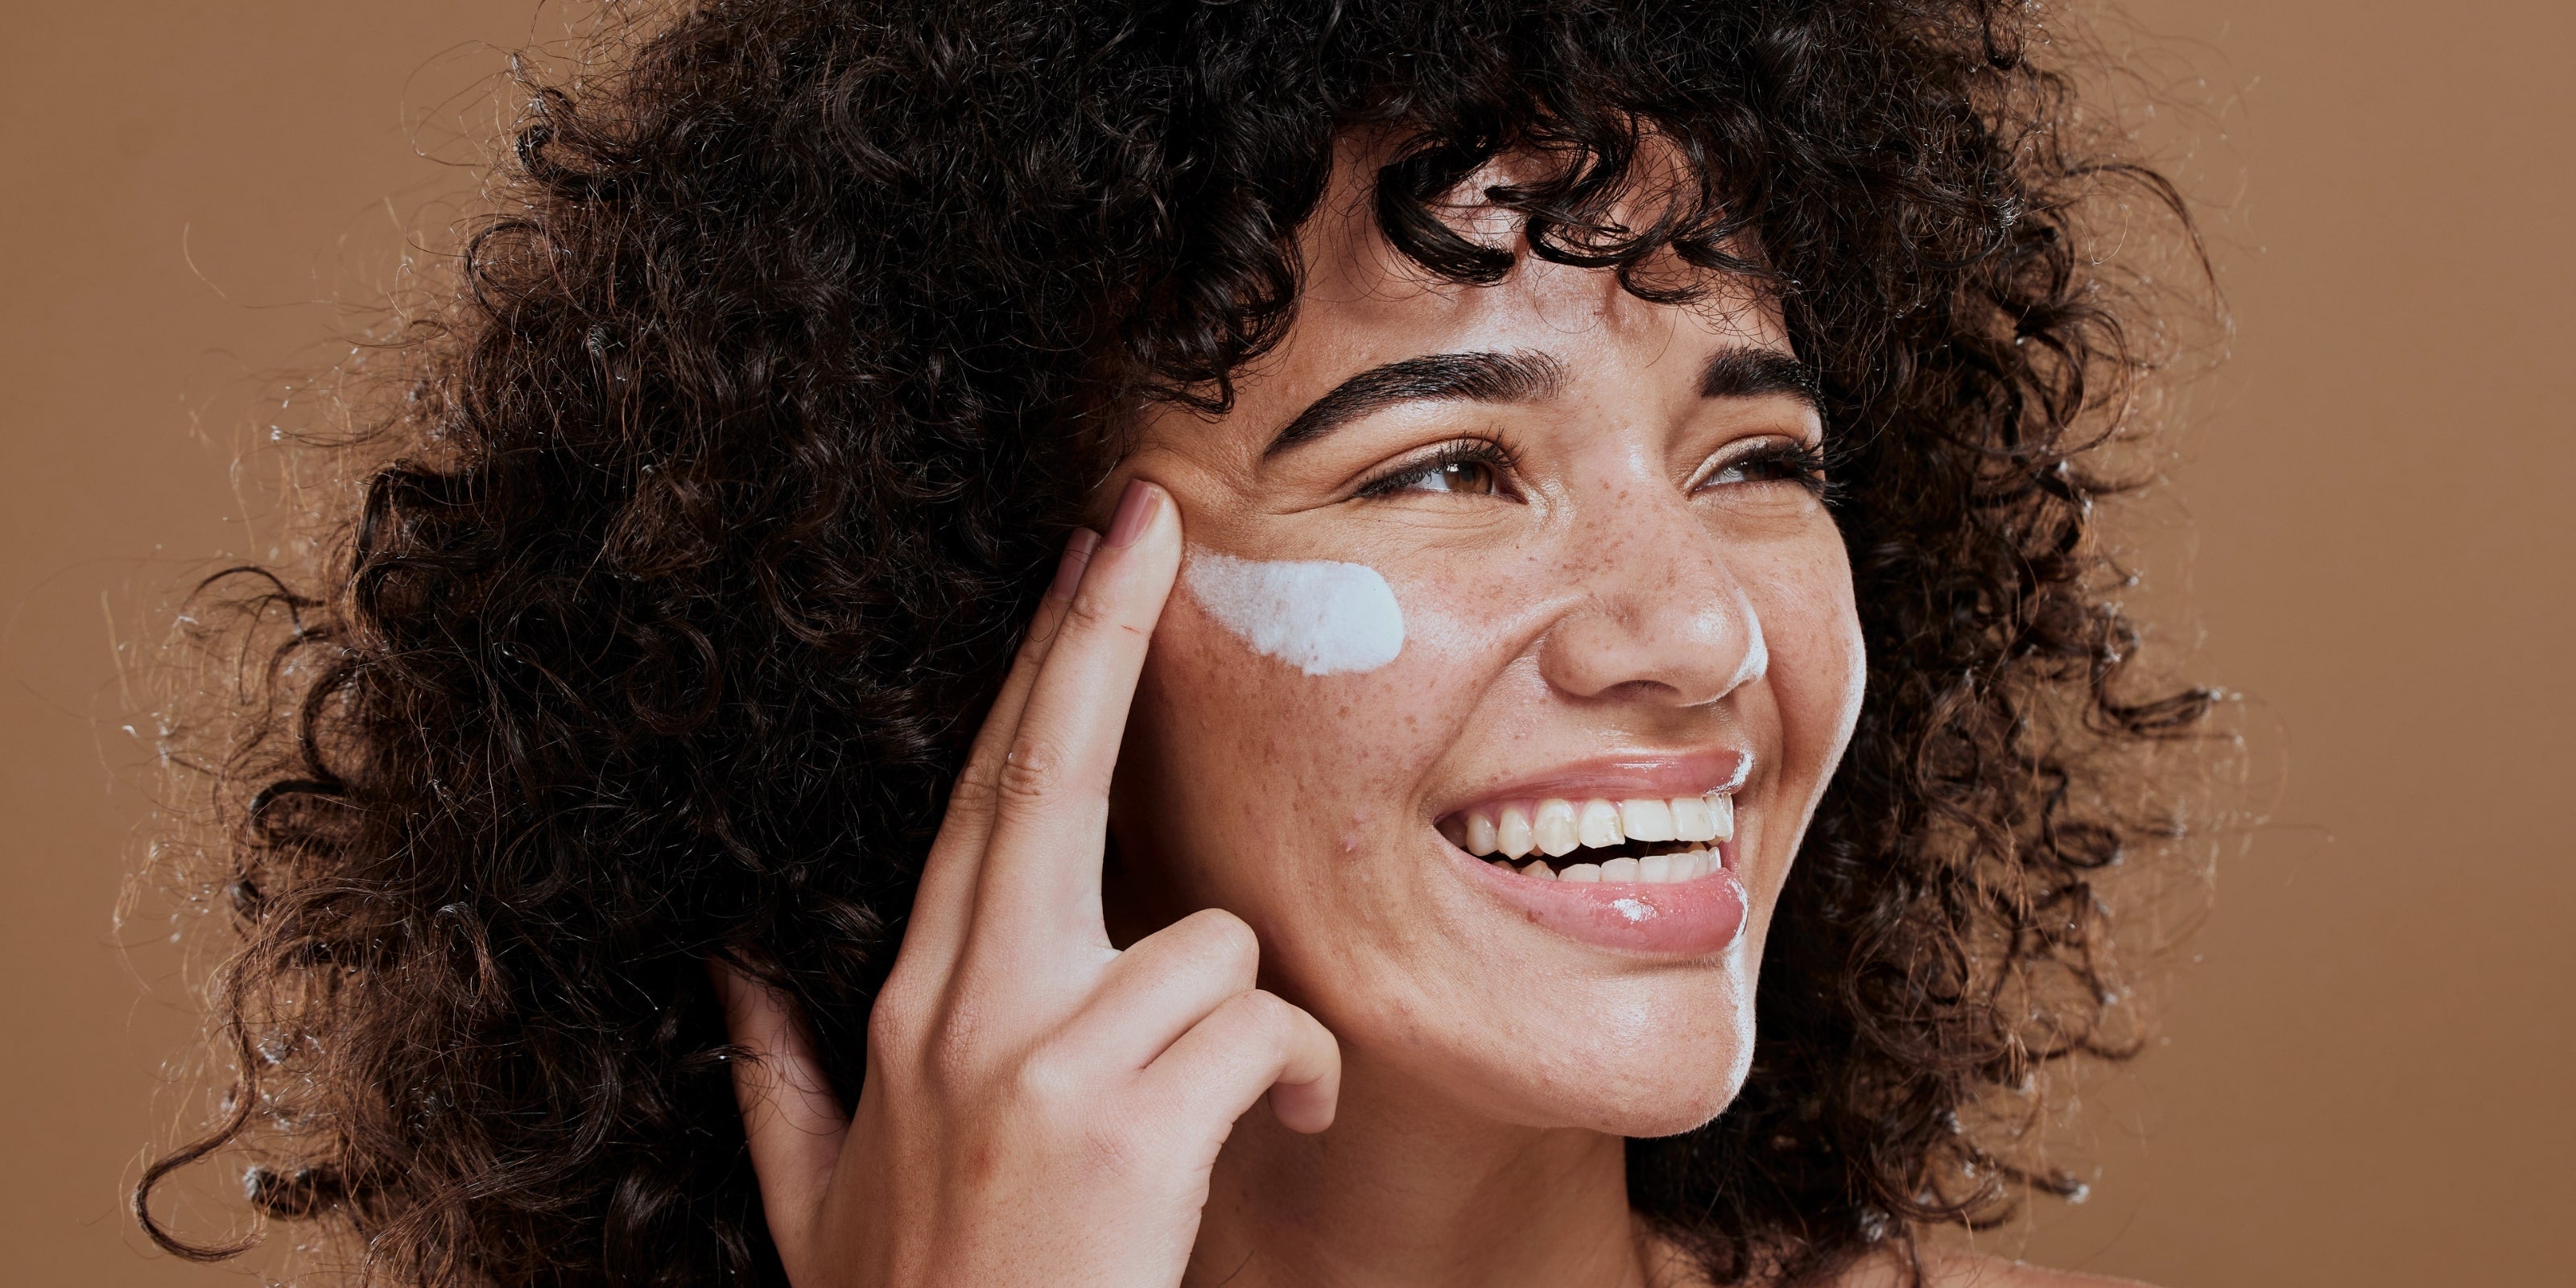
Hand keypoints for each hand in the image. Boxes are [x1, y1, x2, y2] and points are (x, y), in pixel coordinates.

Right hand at [712, 480, 1341, 1287]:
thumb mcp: (812, 1203)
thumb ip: (777, 1085)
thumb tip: (733, 984)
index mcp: (907, 1012)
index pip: (978, 803)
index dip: (1031, 675)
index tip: (1077, 566)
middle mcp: (961, 1011)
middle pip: (1038, 777)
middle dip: (1093, 636)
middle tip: (1142, 520)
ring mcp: (1035, 1060)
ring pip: (1203, 940)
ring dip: (1250, 1019)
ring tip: (1251, 1104)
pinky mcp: (1118, 1125)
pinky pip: (1257, 1028)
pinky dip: (1292, 1075)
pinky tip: (1276, 1132)